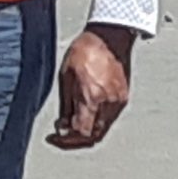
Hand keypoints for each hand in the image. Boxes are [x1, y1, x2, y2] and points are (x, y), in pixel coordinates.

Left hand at [48, 25, 135, 150]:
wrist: (108, 37)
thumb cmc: (83, 53)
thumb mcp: (65, 78)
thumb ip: (65, 107)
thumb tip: (63, 128)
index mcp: (91, 98)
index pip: (80, 133)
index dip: (65, 141)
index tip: (54, 137)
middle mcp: (108, 104)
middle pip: (93, 136)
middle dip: (75, 140)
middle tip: (61, 136)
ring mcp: (118, 102)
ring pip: (102, 129)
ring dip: (86, 133)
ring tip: (71, 125)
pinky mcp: (123, 98)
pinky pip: (109, 119)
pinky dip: (96, 123)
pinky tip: (85, 115)